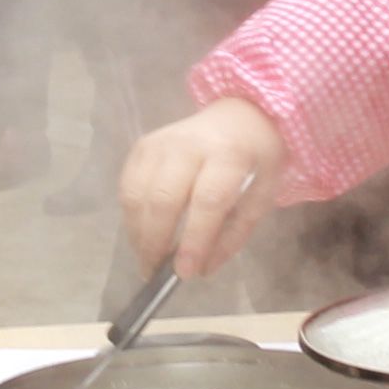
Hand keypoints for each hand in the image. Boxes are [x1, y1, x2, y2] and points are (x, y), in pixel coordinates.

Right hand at [121, 96, 290, 280]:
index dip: (194, 240)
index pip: (207, 202)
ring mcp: (160, 143)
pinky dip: (131, 216)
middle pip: (162, 199)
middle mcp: (189, 145)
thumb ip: (234, 234)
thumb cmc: (254, 160)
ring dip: (138, 233)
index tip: (185, 272)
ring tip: (147, 258)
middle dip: (156, 242)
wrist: (238, 116)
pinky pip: (127, 187)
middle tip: (155, 272)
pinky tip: (142, 232)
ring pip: (137, 195)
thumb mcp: (261, 197)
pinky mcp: (141, 146)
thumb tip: (201, 270)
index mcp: (228, 155)